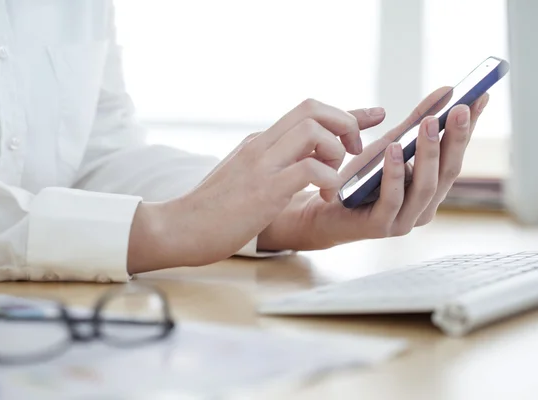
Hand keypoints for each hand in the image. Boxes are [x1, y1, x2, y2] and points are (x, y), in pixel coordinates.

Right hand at [126, 99, 385, 272]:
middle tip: (352, 152)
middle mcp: (262, 145)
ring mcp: (262, 165)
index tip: (374, 115)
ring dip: (335, 153)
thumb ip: (267, 165)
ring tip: (331, 179)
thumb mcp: (241, 177)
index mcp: (259, 143)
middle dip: (346, 123)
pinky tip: (324, 198)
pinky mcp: (264, 191)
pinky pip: (309, 170)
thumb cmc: (210, 210)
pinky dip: (328, 181)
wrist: (177, 227)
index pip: (307, 111)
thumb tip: (297, 164)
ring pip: (313, 132)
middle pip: (313, 109)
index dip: (346, 111)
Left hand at [257, 88, 489, 250]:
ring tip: (429, 123)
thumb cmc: (357, 179)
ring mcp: (404, 220)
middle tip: (461, 107)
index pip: (456, 155)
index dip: (469, 127)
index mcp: (431, 189)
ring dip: (429, 153)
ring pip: (426, 186)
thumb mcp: (388, 145)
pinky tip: (394, 150)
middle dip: (456, 138)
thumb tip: (446, 91)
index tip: (480, 96)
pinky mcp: (380, 227)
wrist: (321, 209)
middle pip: (448, 171)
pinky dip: (395, 173)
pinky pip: (392, 199)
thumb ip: (415, 123)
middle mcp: (424, 207)